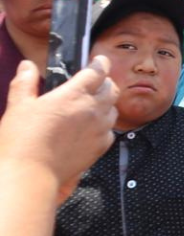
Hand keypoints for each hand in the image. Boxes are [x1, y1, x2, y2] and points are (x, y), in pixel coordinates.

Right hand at [0, 58, 118, 204]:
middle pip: (111, 88)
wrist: (30, 175)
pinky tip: (90, 128)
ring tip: (91, 105)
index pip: (98, 71)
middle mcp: (93, 109)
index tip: (99, 60)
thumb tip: (27, 65)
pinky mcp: (101, 147)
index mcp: (74, 95)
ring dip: (105, 104)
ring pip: (113, 109)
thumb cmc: (21, 140)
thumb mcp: (18, 106)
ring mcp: (99, 129)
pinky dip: (104, 126)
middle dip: (105, 82)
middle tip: (94, 83)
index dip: (100, 63)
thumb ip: (25, 82)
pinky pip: (110, 131)